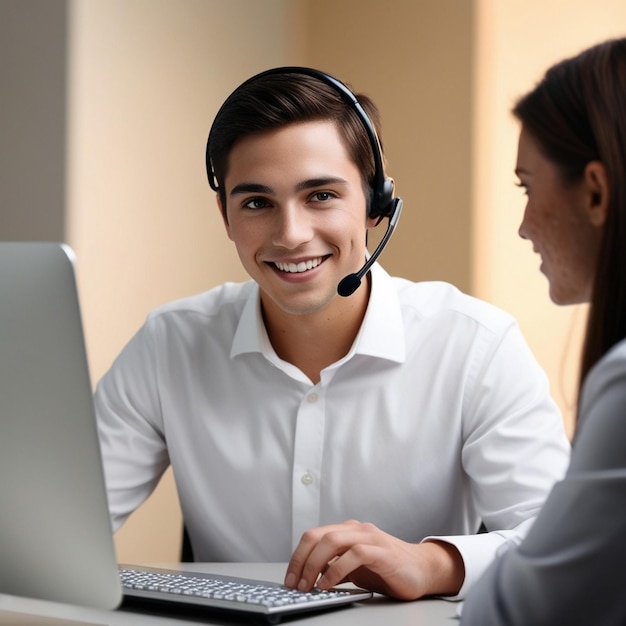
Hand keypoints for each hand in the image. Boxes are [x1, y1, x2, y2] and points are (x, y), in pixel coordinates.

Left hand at [283, 520, 464, 599]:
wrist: (422, 569)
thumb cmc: (386, 568)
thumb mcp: (353, 567)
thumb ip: (333, 566)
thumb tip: (307, 576)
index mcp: (346, 530)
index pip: (313, 536)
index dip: (297, 556)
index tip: (290, 578)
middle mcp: (356, 529)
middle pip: (318, 536)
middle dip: (301, 560)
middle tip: (295, 584)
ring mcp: (370, 537)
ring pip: (333, 540)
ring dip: (315, 564)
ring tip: (309, 586)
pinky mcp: (382, 551)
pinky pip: (355, 554)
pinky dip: (337, 570)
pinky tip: (329, 584)